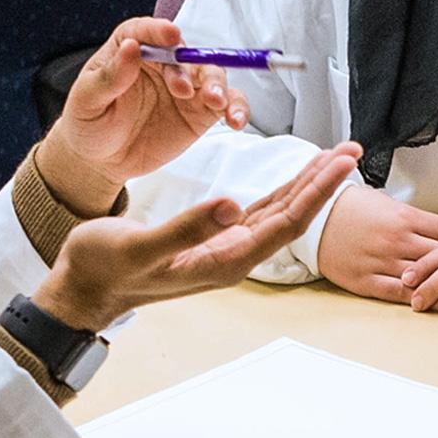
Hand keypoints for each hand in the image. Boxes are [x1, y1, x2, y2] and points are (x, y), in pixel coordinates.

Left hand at [31, 17, 251, 211]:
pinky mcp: (200, 112)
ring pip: (211, 75)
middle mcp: (162, 63)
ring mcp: (185, 87)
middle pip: (186, 54)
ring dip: (218, 85)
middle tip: (185, 89)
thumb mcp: (87, 101)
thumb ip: (109, 77)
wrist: (101, 160)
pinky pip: (226, 104)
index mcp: (130, 51)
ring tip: (215, 102)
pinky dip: (237, 108)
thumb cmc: (89, 124)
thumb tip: (130, 47)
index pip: (146, 32)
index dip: (159, 31)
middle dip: (192, 67)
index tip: (172, 35)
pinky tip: (236, 119)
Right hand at [35, 145, 357, 330]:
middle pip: (291, 215)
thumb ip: (187, 228)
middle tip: (354, 149)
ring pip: (277, 211)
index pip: (284, 223)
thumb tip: (232, 205)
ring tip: (336, 156)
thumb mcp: (140, 246)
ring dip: (308, 183)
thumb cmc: (104, 269)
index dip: (316, 192)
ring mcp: (223, 248)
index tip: (342, 164)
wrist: (83, 289)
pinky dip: (280, 190)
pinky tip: (295, 177)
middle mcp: (232, 256)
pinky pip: (257, 211)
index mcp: (223, 260)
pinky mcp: (211, 238)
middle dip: (324, 181)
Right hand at [317, 183, 437, 302]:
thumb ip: (419, 220)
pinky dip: (417, 300)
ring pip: (423, 278)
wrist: (315, 216)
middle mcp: (397, 240)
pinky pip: (397, 293)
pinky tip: (433, 305)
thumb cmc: (354, 208)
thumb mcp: (390, 204)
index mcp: (405, 217)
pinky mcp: (366, 280)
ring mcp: (381, 261)